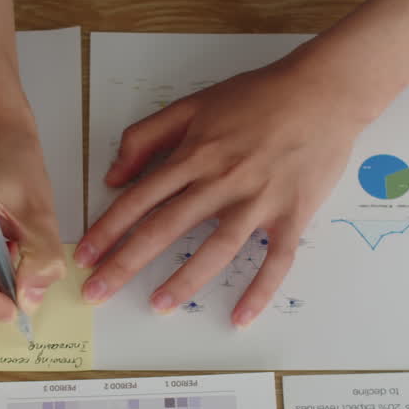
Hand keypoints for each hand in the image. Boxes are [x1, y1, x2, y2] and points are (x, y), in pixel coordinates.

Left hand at [74, 53, 375, 327]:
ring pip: (215, 248)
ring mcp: (258, 200)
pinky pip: (275, 259)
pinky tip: (240, 316)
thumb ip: (147, 136)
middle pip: (165, 228)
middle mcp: (221, 181)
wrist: (323, 91)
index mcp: (194, 155)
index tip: (85, 257)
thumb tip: (115, 176)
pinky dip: (259, 290)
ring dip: (184, 280)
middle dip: (126, 263)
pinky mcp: (292, 214)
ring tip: (158, 306)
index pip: (139, 199)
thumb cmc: (259, 95)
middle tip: (98, 293)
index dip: (108, 230)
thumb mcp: (194, 104)